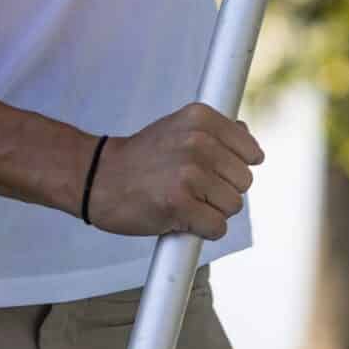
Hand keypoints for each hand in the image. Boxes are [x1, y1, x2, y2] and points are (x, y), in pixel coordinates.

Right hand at [86, 103, 263, 239]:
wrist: (97, 178)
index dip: (234, 168)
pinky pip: (217, 227)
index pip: (251, 152)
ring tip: (183, 200)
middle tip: (192, 188)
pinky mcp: (180, 204)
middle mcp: (198, 141)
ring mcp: (190, 173)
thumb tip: (249, 139)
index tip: (212, 171)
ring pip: (233, 205)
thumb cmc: (139, 159)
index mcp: (201, 118)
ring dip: (211, 211)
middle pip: (244, 181)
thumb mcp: (177, 128)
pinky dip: (203, 230)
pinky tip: (181, 219)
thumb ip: (214, 132)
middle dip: (222, 191)